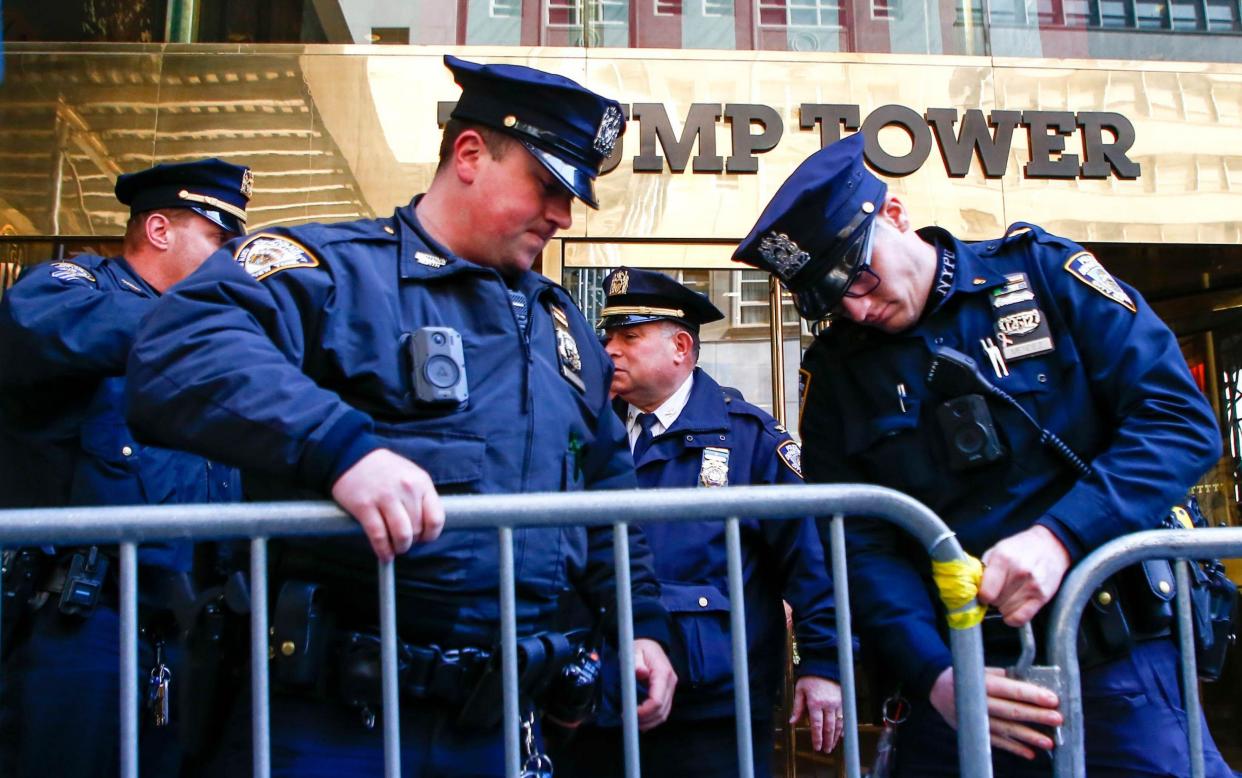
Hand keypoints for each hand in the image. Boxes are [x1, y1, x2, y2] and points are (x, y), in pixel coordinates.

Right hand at [330, 448, 444, 561]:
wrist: (351, 455)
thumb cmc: (384, 469)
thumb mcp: (410, 474)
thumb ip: (421, 497)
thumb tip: (427, 528)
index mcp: (421, 482)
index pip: (436, 518)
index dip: (431, 535)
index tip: (423, 538)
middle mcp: (406, 489)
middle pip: (417, 529)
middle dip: (412, 542)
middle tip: (404, 542)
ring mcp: (385, 497)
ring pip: (401, 536)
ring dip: (400, 548)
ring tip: (395, 549)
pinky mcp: (364, 506)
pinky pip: (379, 536)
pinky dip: (383, 550)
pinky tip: (384, 554)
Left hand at [633, 638, 677, 730]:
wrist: (650, 645)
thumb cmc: (641, 648)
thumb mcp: (634, 651)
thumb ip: (636, 662)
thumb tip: (641, 672)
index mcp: (662, 673)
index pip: (657, 701)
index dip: (645, 711)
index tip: (630, 713)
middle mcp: (670, 682)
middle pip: (661, 710)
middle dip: (646, 720)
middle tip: (629, 721)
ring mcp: (671, 688)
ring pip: (664, 714)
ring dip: (650, 722)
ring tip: (634, 723)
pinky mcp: (668, 693)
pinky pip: (664, 710)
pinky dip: (654, 719)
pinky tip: (642, 721)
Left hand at [789, 676, 843, 752]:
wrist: (825, 666)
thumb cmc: (810, 679)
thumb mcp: (800, 691)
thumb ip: (797, 708)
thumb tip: (792, 722)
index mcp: (815, 703)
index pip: (816, 725)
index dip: (817, 738)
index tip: (817, 747)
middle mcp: (828, 705)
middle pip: (829, 727)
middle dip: (827, 741)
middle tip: (825, 751)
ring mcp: (837, 703)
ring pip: (838, 725)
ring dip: (835, 737)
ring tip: (832, 746)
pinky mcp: (843, 701)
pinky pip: (844, 718)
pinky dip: (843, 728)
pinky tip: (841, 736)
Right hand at [929, 666, 1062, 759]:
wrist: (937, 689)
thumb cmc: (966, 677)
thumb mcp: (983, 670)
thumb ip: (1006, 678)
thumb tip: (1035, 685)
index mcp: (981, 684)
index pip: (1010, 690)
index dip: (1032, 695)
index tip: (1052, 699)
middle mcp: (977, 703)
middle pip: (1010, 711)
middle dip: (1036, 716)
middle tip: (1057, 719)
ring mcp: (975, 720)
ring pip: (1005, 730)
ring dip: (1028, 737)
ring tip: (1048, 742)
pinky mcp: (974, 732)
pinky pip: (996, 742)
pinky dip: (1013, 748)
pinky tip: (1030, 753)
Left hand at [978, 525, 1070, 626]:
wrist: (1051, 546)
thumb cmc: (1020, 549)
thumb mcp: (997, 550)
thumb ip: (984, 569)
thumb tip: (973, 588)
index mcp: (1004, 558)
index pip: (987, 592)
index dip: (982, 596)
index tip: (983, 593)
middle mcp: (1020, 572)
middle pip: (996, 602)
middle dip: (993, 599)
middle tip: (998, 591)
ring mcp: (1033, 586)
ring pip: (1007, 611)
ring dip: (1004, 607)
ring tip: (1008, 595)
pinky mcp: (1043, 597)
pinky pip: (1021, 618)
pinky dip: (1013, 618)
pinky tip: (1012, 608)